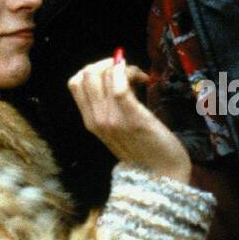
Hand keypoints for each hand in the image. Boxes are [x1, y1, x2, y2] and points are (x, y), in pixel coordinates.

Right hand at [67, 57, 192, 183]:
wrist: (162, 176)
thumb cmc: (144, 149)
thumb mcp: (118, 128)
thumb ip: (111, 106)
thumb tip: (115, 74)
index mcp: (90, 122)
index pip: (76, 82)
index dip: (94, 69)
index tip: (114, 73)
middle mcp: (96, 120)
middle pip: (87, 74)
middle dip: (107, 63)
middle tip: (128, 71)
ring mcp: (112, 120)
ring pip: (101, 76)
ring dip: (123, 67)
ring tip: (139, 77)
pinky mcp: (133, 119)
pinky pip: (119, 87)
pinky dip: (127, 73)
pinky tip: (142, 76)